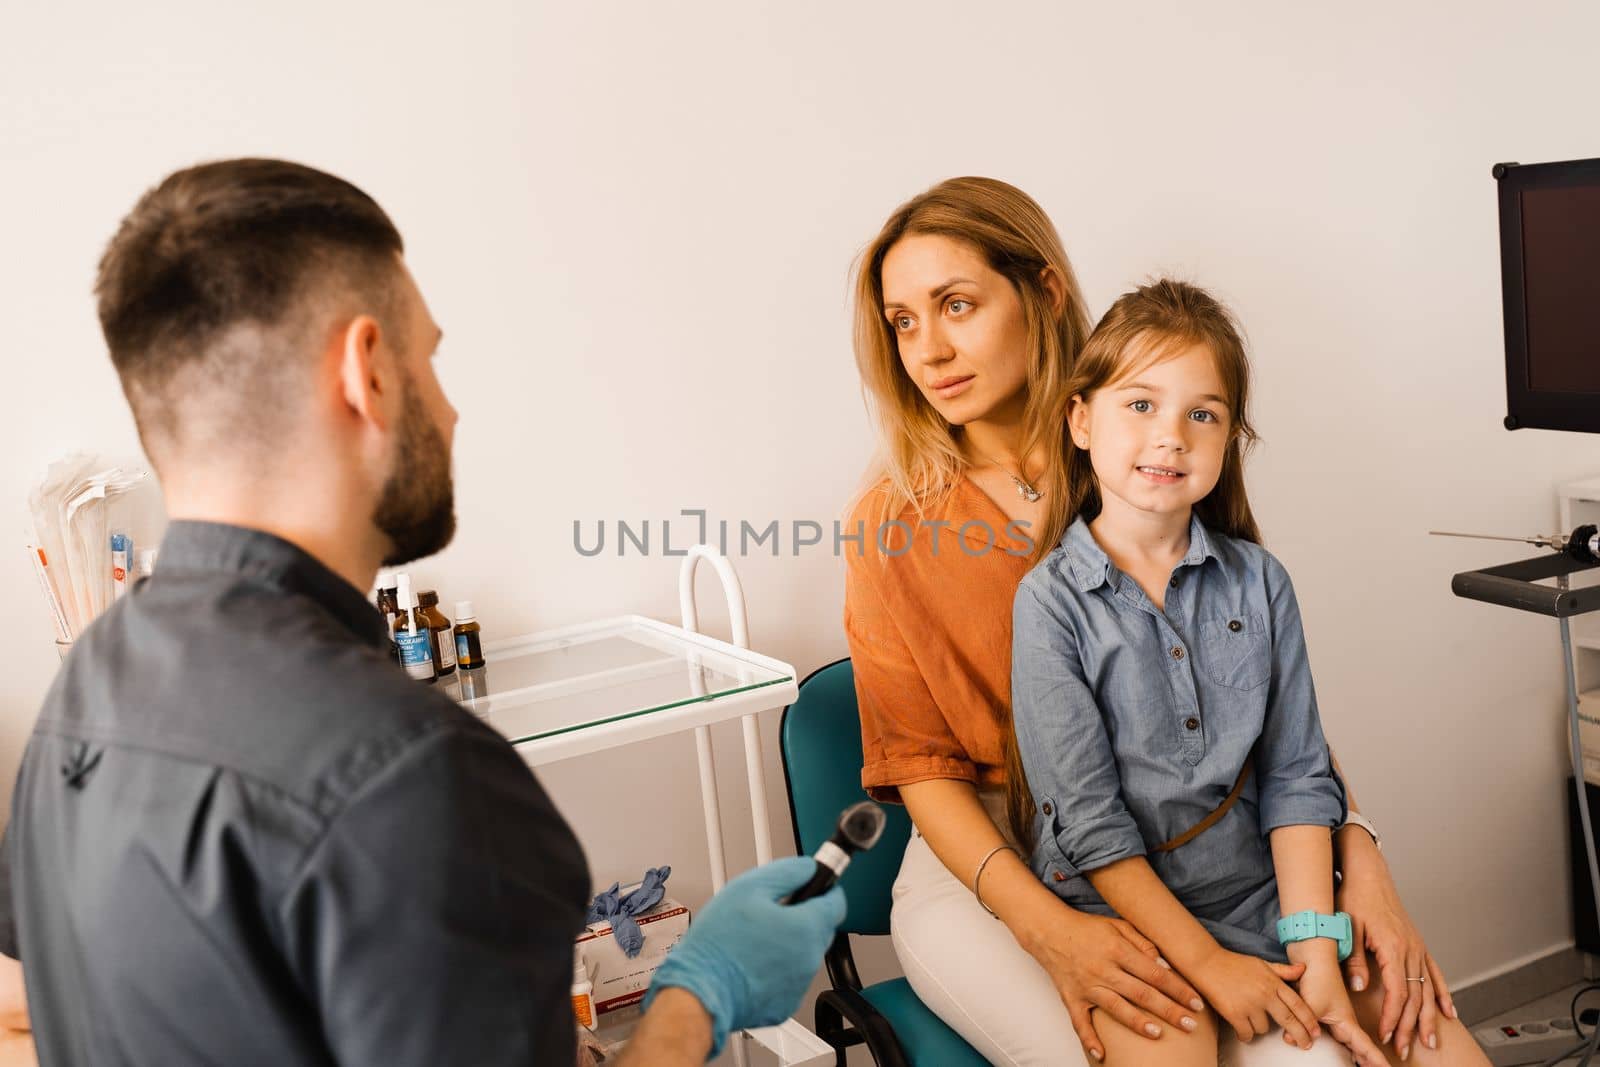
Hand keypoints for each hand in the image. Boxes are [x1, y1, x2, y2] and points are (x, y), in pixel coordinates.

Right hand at [644, 858, 845, 1056]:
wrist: (699, 993)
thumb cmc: (718, 944)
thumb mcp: (748, 888)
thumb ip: (787, 872)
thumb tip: (808, 868)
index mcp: (806, 928)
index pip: (837, 903)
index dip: (826, 889)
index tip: (815, 885)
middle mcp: (809, 959)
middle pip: (821, 928)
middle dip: (802, 917)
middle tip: (771, 913)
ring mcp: (798, 985)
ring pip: (804, 954)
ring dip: (789, 943)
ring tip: (754, 940)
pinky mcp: (785, 1003)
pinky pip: (790, 978)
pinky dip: (777, 969)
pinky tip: (751, 963)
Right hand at [1022, 909, 1205, 1062]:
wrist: (1048, 930)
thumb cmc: (1088, 927)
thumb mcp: (1117, 924)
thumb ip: (1142, 942)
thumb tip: (1165, 964)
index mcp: (1117, 949)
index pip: (1154, 973)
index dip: (1178, 988)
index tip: (1197, 1002)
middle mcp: (1103, 969)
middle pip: (1141, 993)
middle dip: (1169, 1010)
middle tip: (1191, 1024)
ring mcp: (1086, 985)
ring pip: (1116, 1008)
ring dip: (1138, 1023)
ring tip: (1159, 1034)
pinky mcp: (1071, 998)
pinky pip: (1080, 1023)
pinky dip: (1089, 1039)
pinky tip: (1103, 1055)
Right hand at [1190, 947, 1317, 1047]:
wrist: (1206, 962)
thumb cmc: (1234, 963)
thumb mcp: (1261, 963)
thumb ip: (1283, 970)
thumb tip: (1302, 970)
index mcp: (1273, 982)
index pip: (1298, 1004)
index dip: (1309, 1020)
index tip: (1316, 1032)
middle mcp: (1264, 994)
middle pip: (1289, 1021)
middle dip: (1300, 1035)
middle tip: (1305, 1045)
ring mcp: (1250, 1004)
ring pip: (1265, 1028)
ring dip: (1261, 1027)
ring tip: (1252, 1020)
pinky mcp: (1234, 1013)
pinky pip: (1247, 1033)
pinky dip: (1246, 1035)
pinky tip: (1243, 1031)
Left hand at [1296, 956, 1386, 1066]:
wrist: (1311, 953)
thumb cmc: (1318, 974)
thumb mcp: (1311, 1002)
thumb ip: (1304, 1023)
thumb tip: (1292, 1040)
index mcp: (1346, 1021)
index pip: (1364, 1046)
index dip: (1376, 1059)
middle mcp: (1344, 1020)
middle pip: (1359, 1047)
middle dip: (1369, 1061)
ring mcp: (1334, 1016)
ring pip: (1348, 1042)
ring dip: (1356, 1055)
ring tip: (1364, 1066)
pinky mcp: (1322, 1010)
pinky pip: (1334, 1035)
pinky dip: (1340, 1044)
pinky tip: (1339, 1051)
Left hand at [1338, 835, 1453, 1054]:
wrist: (1367, 873)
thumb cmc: (1354, 896)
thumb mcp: (1347, 926)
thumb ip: (1353, 958)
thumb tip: (1358, 986)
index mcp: (1392, 947)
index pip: (1397, 992)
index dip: (1392, 1017)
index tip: (1386, 1035)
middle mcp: (1410, 949)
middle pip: (1414, 996)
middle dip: (1409, 1025)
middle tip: (1403, 1048)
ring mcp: (1417, 947)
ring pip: (1427, 989)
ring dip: (1427, 1017)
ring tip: (1428, 1040)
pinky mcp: (1417, 944)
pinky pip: (1434, 973)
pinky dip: (1442, 994)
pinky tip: (1447, 1012)